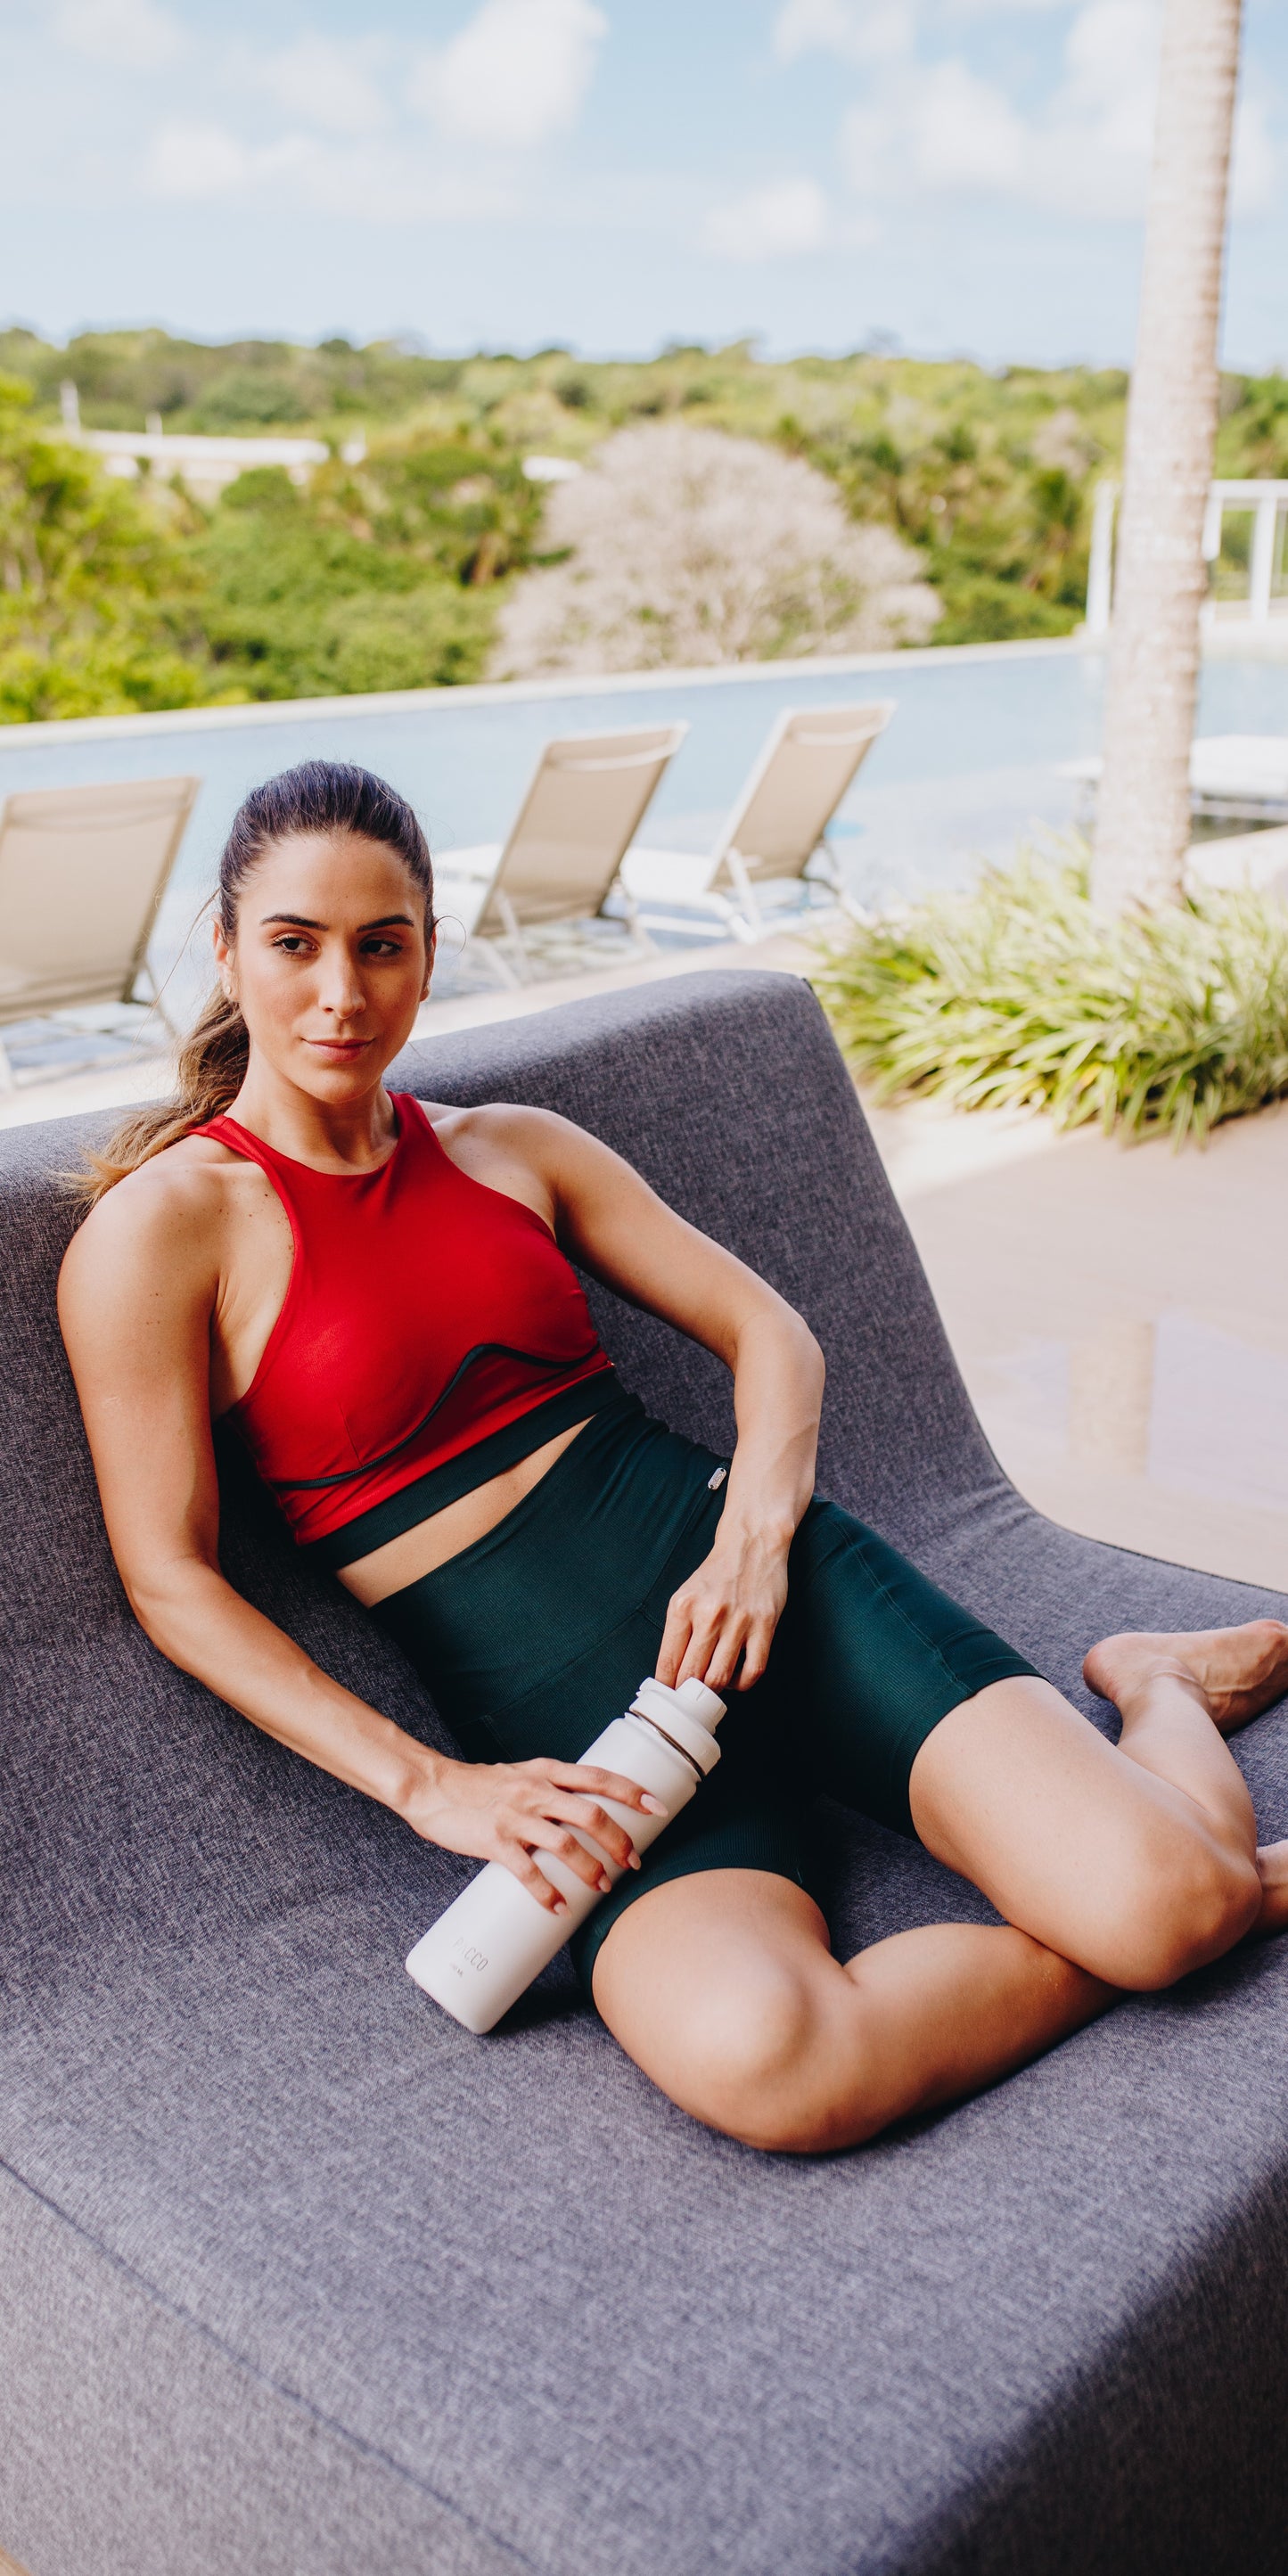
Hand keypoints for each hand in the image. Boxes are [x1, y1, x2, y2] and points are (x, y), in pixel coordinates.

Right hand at [404, 1755, 666, 1913]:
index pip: (598, 1777)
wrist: (432, 1788)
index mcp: (545, 1772)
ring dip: (591, 1869)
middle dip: (618, 1840)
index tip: (658, 1808)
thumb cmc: (478, 1786)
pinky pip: (529, 1873)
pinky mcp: (495, 1842)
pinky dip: (548, 1893)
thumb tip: (580, 1815)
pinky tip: (559, 1908)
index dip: (631, 1792)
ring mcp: (516, 1817)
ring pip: (566, 1845)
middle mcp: (535, 1792)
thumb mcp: (520, 1776)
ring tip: (602, 1887)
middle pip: (591, 1814)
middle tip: (633, 1862)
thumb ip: (548, 1791)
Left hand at [657, 1520, 789, 1693]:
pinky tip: (736, 1678)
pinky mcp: (765, 1625)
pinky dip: (742, 1684)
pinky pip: (753, 1671)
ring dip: (713, 1690)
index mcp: (682, 1607)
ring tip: (711, 1687)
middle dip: (687, 1693)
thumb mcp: (685, 1596)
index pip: (668, 1661)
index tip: (667, 1697)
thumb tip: (672, 1673)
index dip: (666, 1686)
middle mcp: (708, 1615)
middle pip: (692, 1674)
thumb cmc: (716, 1574)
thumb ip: (677, 1632)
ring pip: (720, 1677)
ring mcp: (739, 1621)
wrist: (751, 1544)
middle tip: (688, 1699)